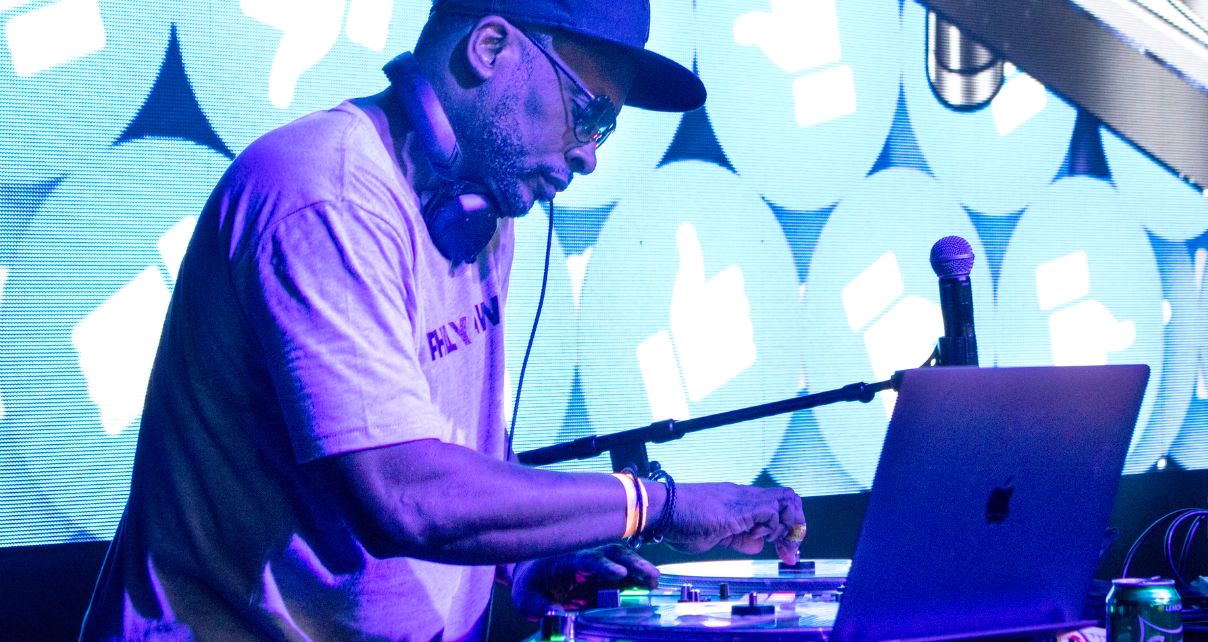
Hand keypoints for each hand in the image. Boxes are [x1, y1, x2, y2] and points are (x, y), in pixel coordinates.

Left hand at [511, 544, 658, 618]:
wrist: (533, 572)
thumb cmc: (531, 584)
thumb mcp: (527, 598)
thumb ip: (540, 607)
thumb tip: (556, 614)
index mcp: (565, 559)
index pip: (587, 558)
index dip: (603, 565)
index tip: (619, 573)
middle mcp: (586, 555)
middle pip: (613, 553)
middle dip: (633, 563)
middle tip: (651, 576)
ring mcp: (598, 562)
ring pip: (623, 559)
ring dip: (640, 569)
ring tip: (655, 582)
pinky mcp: (605, 572)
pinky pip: (625, 571)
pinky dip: (638, 577)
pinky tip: (650, 587)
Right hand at [663, 483, 805, 564]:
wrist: (662, 509)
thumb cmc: (679, 523)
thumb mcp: (716, 537)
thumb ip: (738, 539)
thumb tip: (759, 543)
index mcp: (739, 501)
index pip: (776, 506)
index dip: (787, 529)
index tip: (786, 551)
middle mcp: (745, 496)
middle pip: (788, 499)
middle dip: (796, 525)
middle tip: (790, 550)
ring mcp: (743, 499)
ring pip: (786, 500)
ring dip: (789, 525)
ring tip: (779, 545)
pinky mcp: (739, 507)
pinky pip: (771, 511)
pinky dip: (773, 527)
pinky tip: (759, 538)